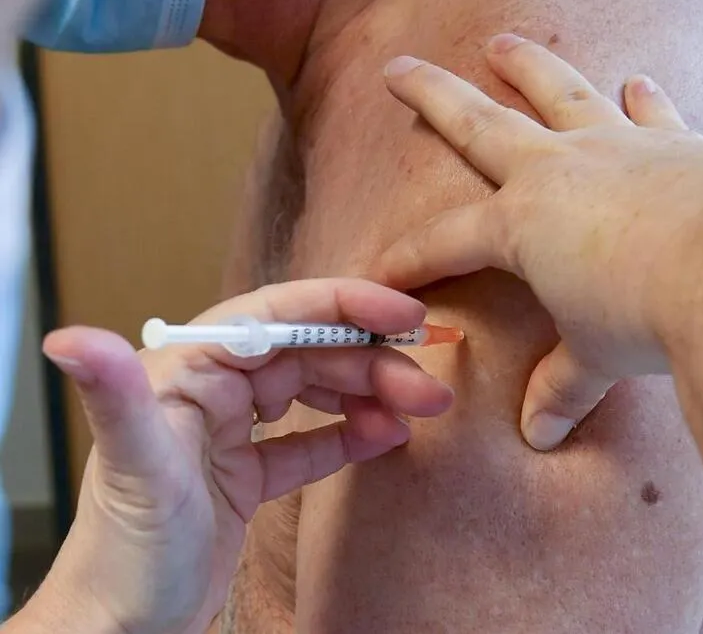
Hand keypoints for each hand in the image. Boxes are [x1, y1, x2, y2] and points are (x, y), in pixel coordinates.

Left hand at [32, 280, 453, 633]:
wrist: (124, 628)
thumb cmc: (123, 551)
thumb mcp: (135, 468)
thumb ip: (113, 396)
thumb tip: (70, 339)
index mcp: (187, 370)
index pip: (277, 316)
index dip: (345, 306)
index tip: (402, 315)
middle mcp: (211, 390)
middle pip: (309, 353)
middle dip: (373, 362)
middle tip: (427, 387)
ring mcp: (231, 432)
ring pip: (315, 391)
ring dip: (369, 395)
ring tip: (418, 410)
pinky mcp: (247, 473)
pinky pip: (310, 441)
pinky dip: (349, 435)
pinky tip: (385, 437)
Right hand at [376, 34, 702, 450]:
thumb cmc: (652, 317)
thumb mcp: (597, 359)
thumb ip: (563, 388)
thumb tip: (539, 434)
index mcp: (522, 222)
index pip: (445, 239)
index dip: (405, 258)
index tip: (375, 272)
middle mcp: (561, 170)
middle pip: (479, 124)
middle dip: (433, 97)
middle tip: (398, 68)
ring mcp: (620, 147)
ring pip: (560, 93)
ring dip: (528, 68)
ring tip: (503, 43)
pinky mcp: (680, 145)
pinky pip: (653, 113)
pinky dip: (645, 98)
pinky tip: (638, 81)